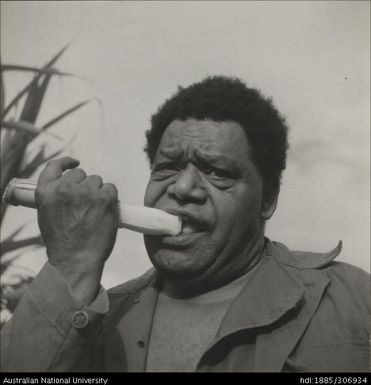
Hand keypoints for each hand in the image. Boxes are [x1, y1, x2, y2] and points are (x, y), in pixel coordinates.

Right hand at [35, 157, 118, 302]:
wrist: (76, 260)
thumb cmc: (63, 243)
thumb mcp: (48, 216)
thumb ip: (56, 198)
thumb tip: (71, 189)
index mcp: (46, 192)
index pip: (54, 167)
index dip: (66, 163)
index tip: (74, 162)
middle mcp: (65, 188)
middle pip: (80, 174)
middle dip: (84, 186)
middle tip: (87, 205)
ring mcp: (86, 191)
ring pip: (96, 181)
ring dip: (98, 192)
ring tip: (95, 212)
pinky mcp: (105, 197)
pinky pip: (111, 188)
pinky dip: (110, 197)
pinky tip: (106, 211)